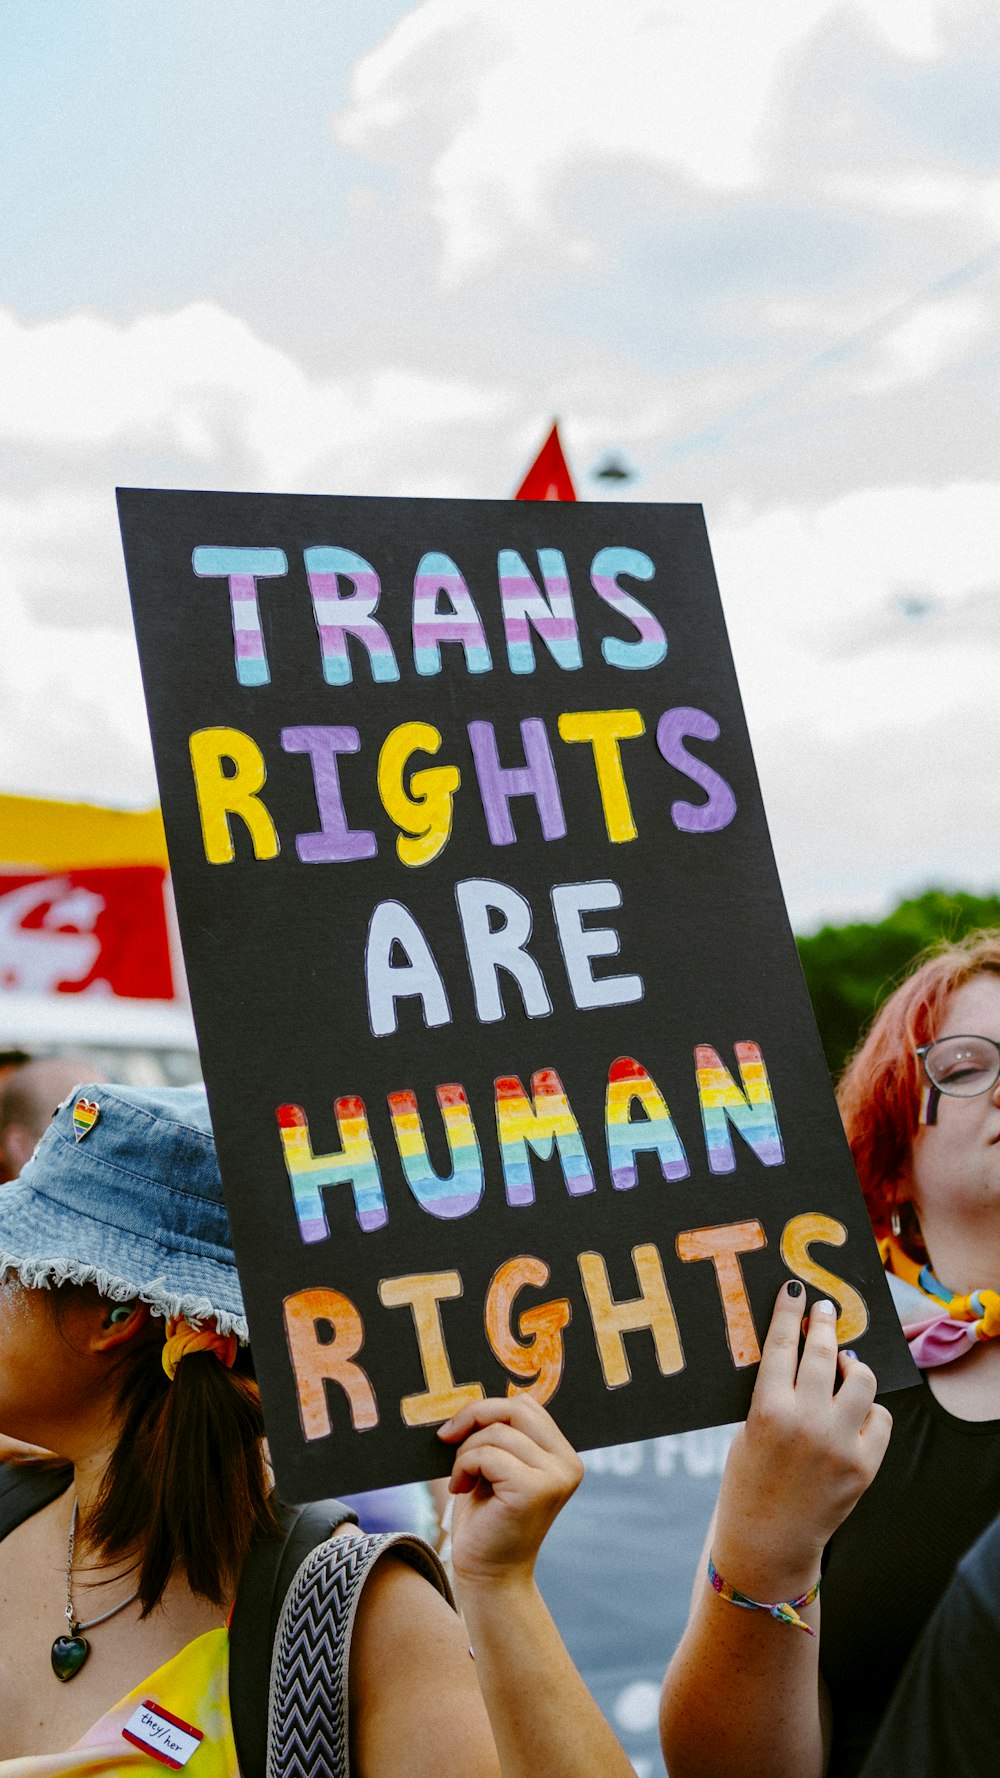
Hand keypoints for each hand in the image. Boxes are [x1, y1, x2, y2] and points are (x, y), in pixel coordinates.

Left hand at [437, 1394, 583, 1590]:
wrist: (489, 1576)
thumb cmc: (487, 1519)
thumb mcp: (496, 1468)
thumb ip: (498, 1435)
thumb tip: (471, 1401)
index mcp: (562, 1454)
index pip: (525, 1405)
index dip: (487, 1410)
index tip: (459, 1431)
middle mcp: (567, 1463)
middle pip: (514, 1408)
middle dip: (473, 1418)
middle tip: (447, 1440)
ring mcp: (555, 1476)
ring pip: (496, 1433)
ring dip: (465, 1452)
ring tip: (461, 1480)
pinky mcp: (534, 1490)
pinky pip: (488, 1454)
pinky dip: (464, 1466)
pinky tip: (460, 1490)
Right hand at [711, 1282, 891, 1599]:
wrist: (768, 1538)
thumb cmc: (750, 1477)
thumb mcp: (748, 1428)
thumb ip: (775, 1392)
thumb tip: (802, 1350)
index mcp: (767, 1410)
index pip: (782, 1344)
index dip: (789, 1312)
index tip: (796, 1290)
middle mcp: (806, 1423)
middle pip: (824, 1354)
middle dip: (824, 1324)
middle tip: (825, 1310)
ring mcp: (839, 1445)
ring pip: (862, 1380)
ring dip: (853, 1365)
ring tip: (845, 1364)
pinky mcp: (864, 1467)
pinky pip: (880, 1418)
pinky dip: (868, 1408)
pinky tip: (856, 1409)